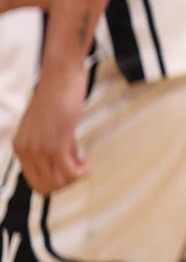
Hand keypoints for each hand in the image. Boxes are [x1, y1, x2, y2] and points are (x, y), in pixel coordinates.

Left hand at [14, 64, 89, 194]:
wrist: (61, 75)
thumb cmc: (59, 94)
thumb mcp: (51, 125)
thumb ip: (55, 144)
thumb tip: (70, 162)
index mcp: (21, 147)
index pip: (35, 180)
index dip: (56, 179)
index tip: (71, 167)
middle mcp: (26, 151)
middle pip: (45, 186)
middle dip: (66, 182)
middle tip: (79, 167)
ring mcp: (40, 149)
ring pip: (57, 183)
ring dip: (75, 178)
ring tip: (85, 165)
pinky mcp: (56, 144)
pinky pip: (68, 172)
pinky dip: (81, 173)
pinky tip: (88, 164)